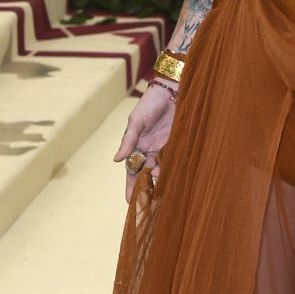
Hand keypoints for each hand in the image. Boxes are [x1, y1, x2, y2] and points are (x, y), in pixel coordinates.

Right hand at [115, 80, 176, 199]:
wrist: (173, 89)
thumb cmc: (150, 103)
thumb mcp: (136, 121)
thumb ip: (128, 141)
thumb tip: (116, 160)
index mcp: (137, 146)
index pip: (133, 170)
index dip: (131, 186)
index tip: (129, 201)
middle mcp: (151, 150)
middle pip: (147, 174)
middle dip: (146, 189)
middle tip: (146, 203)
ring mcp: (165, 149)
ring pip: (162, 170)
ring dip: (159, 180)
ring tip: (158, 185)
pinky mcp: (179, 145)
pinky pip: (174, 162)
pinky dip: (172, 171)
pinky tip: (172, 178)